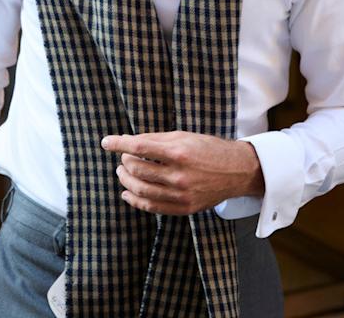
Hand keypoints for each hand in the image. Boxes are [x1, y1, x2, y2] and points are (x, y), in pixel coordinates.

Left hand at [100, 131, 264, 215]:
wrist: (237, 171)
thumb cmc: (209, 149)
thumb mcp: (184, 136)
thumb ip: (156, 139)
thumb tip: (129, 142)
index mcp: (179, 152)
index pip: (139, 147)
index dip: (119, 144)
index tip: (106, 142)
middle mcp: (180, 175)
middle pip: (137, 169)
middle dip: (124, 162)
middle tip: (123, 158)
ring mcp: (182, 194)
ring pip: (141, 190)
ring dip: (126, 180)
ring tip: (122, 172)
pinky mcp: (184, 208)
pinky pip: (152, 207)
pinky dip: (135, 200)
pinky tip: (127, 193)